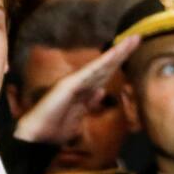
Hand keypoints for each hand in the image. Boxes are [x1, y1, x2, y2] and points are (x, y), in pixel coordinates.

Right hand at [13, 34, 140, 145]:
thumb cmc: (55, 127)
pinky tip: (114, 55)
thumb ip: (89, 103)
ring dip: (116, 53)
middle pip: (106, 65)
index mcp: (84, 89)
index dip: (119, 63)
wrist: (36, 136)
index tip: (133, 52)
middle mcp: (80, 82)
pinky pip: (89, 73)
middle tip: (137, 38)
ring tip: (131, 41)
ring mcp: (74, 81)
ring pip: (100, 65)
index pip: (105, 73)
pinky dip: (102, 64)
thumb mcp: (79, 116)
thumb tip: (101, 90)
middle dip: (122, 52)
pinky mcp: (68, 85)